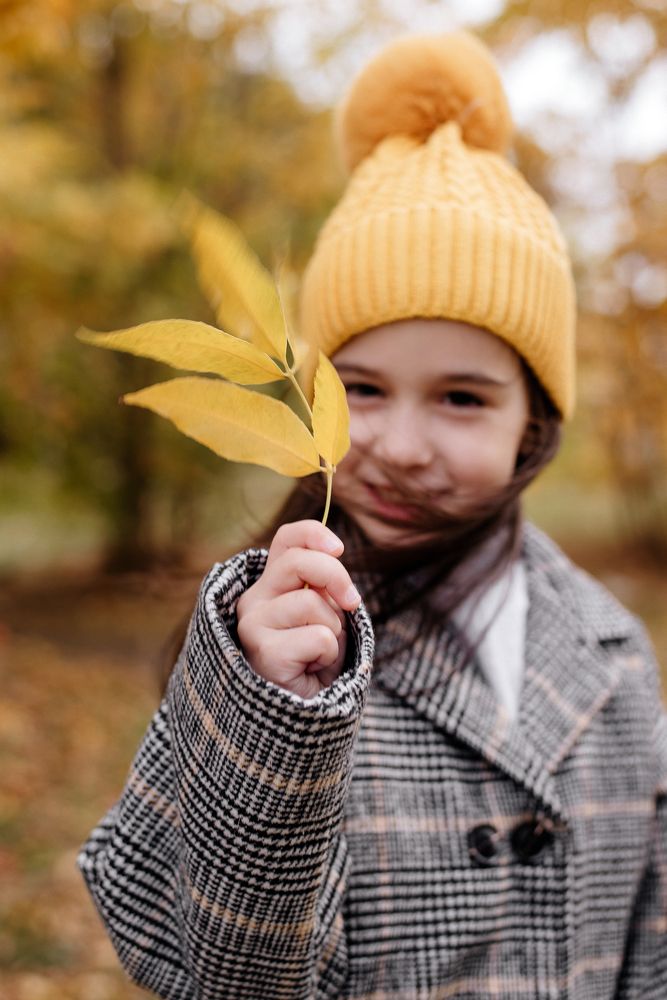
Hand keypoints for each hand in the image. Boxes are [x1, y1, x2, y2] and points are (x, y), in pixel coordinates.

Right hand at [236, 520, 360, 698]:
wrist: (299, 713)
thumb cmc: (313, 661)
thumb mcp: (324, 615)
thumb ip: (324, 587)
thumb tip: (336, 563)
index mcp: (269, 585)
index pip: (287, 540)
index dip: (314, 535)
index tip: (340, 549)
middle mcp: (253, 600)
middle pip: (300, 562)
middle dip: (337, 578)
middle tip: (352, 604)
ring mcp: (253, 625)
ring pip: (313, 604)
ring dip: (333, 630)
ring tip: (319, 653)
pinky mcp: (264, 652)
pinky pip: (319, 637)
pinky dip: (328, 655)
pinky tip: (311, 670)